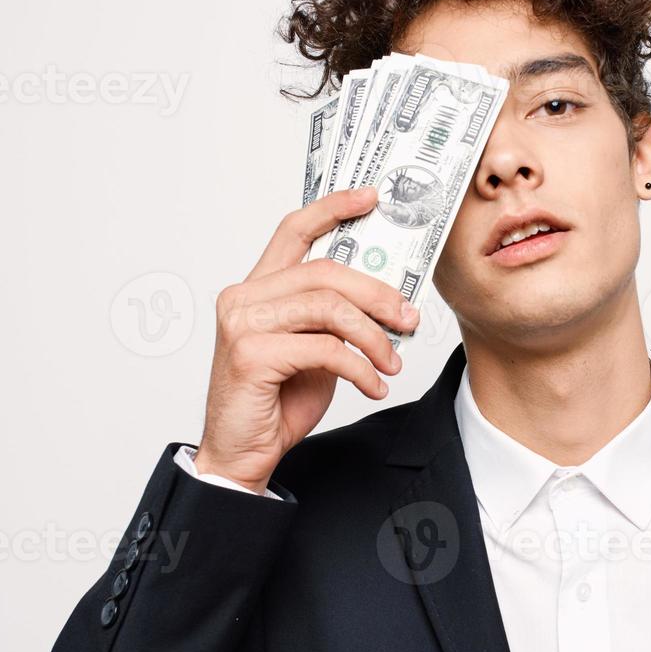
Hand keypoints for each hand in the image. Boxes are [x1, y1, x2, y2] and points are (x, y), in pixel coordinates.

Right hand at [193, 187, 419, 490]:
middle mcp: (243, 297)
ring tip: (391, 363)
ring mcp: (243, 323)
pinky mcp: (250, 354)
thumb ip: (334, 318)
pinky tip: (373, 385)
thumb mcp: (313, 350)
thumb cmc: (276, 401)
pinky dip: (360, 368)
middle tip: (409, 319)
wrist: (241, 454)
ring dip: (374, 337)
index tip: (371, 197)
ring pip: (330, 308)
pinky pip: (325, 348)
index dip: (332, 208)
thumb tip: (388, 299)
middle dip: (378, 294)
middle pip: (326, 271)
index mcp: (257, 288)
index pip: (294, 231)